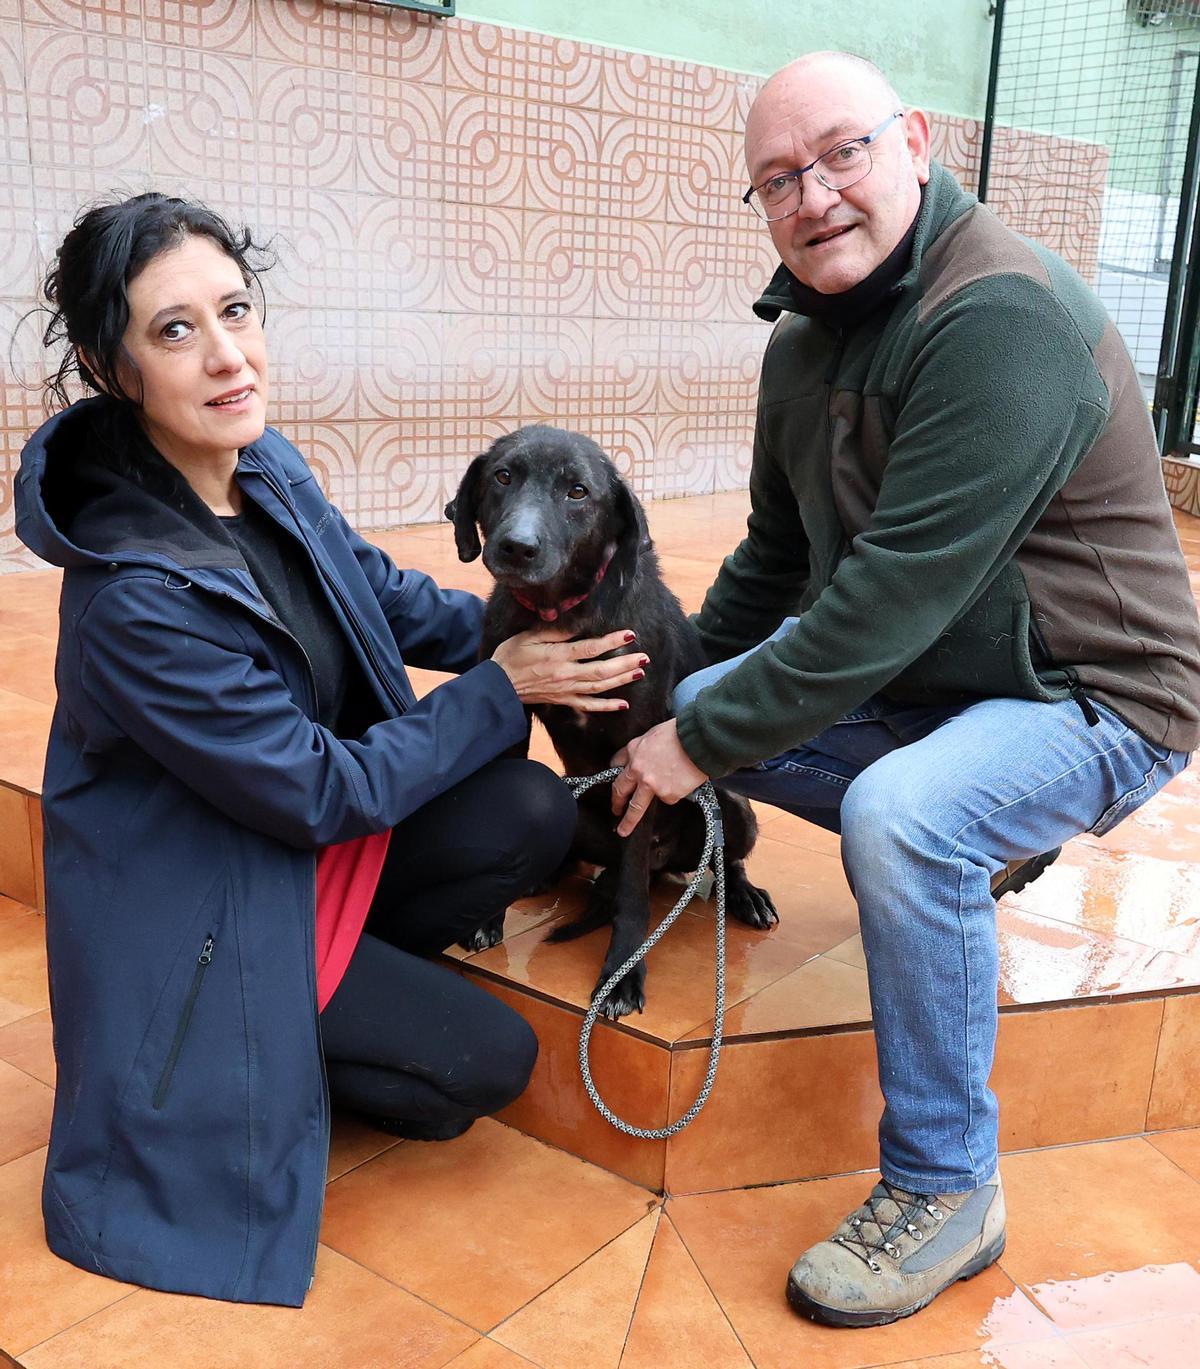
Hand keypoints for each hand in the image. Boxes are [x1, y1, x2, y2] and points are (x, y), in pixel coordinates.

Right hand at [492, 626, 646, 710]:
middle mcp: (565, 675)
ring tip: (640, 672)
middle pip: (601, 670)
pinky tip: (623, 704)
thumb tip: (578, 622)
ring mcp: (566, 690)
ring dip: (621, 680)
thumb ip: (554, 630)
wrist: (499, 685)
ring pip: (600, 687)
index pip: (590, 648)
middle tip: (644, 657)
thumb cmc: (511, 656)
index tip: (630, 634)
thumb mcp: (529, 636)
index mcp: (557, 656)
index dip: (612, 641)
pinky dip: (607, 706)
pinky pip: (589, 705)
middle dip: (625, 663)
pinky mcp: (564, 700)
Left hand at [610, 718, 706, 835]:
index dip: (615, 773)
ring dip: (629, 820)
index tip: (615, 782)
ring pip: (638, 807)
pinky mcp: (668, 795)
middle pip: (620, 791)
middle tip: (614, 812)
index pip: (616, 764)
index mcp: (634, 751)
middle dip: (615, 803)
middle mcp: (639, 770)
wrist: (700, 742)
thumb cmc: (681, 733)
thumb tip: (642, 758)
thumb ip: (644, 749)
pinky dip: (674, 792)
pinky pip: (668, 798)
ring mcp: (652, 785)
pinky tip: (681, 783)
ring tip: (625, 829)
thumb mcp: (653, 734)